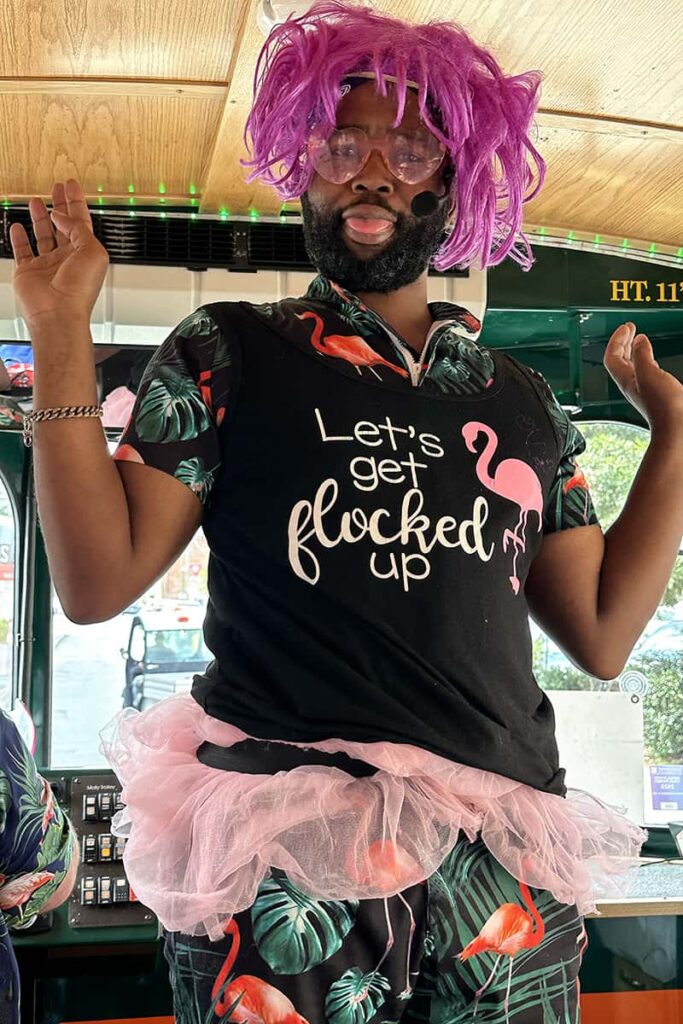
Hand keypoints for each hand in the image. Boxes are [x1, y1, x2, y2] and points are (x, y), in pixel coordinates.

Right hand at [9, 179, 108, 330]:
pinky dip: (19, 237)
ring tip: (36, 201)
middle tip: (56, 188)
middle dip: (60, 205)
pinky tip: (18, 225)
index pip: (81, 221)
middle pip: (63, 225)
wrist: (58, 313)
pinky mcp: (28, 271)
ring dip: (39, 217)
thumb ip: (78, 228)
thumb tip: (60, 215)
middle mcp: (66, 258)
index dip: (76, 202)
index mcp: (85, 253)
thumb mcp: (91, 251)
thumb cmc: (78, 290)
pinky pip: (22, 250)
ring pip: (43, 234)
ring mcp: (47, 264)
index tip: (71, 185)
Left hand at [603, 322, 682, 436]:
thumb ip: (642, 355)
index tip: (626, 326)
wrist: (678, 427)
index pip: (612, 357)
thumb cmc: (664, 405)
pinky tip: (653, 360)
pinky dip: (647, 361)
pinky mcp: (657, 393)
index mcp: (626, 380)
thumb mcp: (650, 374)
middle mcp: (633, 384)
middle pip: (621, 360)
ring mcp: (644, 389)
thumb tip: (638, 340)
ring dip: (634, 350)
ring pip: (633, 366)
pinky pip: (646, 373)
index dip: (617, 340)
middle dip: (624, 342)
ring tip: (639, 339)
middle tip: (630, 329)